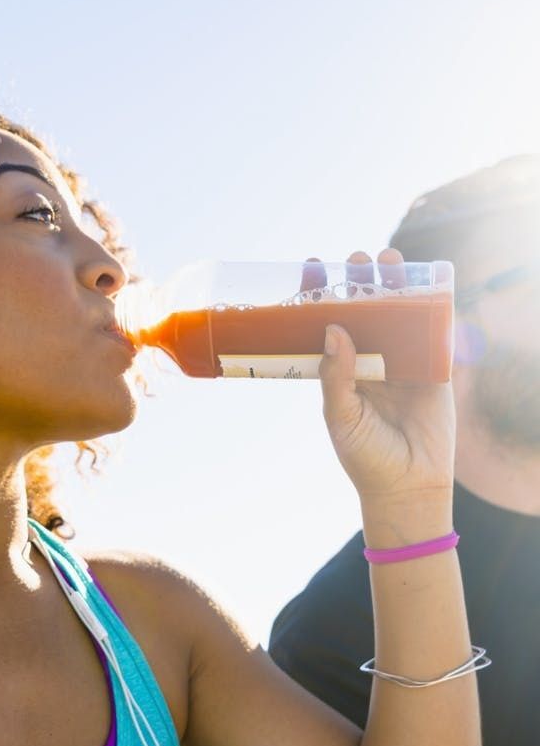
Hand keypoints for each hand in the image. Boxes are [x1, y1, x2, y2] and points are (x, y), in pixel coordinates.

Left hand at [313, 249, 455, 501]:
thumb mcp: (340, 415)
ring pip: (398, 315)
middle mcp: (371, 361)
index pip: (327, 324)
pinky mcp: (435, 370)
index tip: (310, 267)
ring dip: (395, 285)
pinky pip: (434, 333)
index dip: (320, 296)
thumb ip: (336, 374)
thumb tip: (333, 328)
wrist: (407, 486)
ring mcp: (403, 363)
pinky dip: (433, 306)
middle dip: (360, 282)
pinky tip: (427, 282)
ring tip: (387, 258)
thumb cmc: (365, 456)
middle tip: (354, 260)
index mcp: (342, 370)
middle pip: (364, 311)